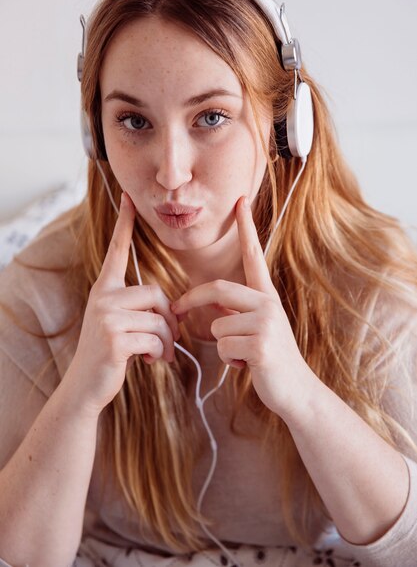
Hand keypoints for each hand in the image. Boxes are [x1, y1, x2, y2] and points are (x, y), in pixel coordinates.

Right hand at [66, 192, 179, 416]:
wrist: (87, 386)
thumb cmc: (110, 353)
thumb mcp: (120, 323)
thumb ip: (141, 308)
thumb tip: (175, 308)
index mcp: (105, 290)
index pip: (117, 251)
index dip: (124, 225)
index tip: (128, 198)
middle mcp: (103, 297)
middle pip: (157, 294)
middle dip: (170, 320)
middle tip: (169, 342)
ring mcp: (106, 316)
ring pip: (160, 319)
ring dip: (167, 342)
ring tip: (161, 355)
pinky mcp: (114, 337)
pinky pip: (156, 338)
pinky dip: (160, 354)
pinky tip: (150, 362)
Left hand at [171, 196, 312, 416]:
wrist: (295, 390)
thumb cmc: (270, 359)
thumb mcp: (257, 328)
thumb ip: (237, 312)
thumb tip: (211, 306)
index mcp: (266, 296)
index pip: (253, 256)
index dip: (246, 228)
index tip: (240, 201)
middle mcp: (268, 303)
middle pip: (219, 288)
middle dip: (192, 300)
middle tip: (175, 309)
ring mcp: (267, 323)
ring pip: (217, 325)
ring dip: (222, 345)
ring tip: (244, 355)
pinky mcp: (262, 345)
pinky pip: (224, 346)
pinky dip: (229, 360)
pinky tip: (248, 365)